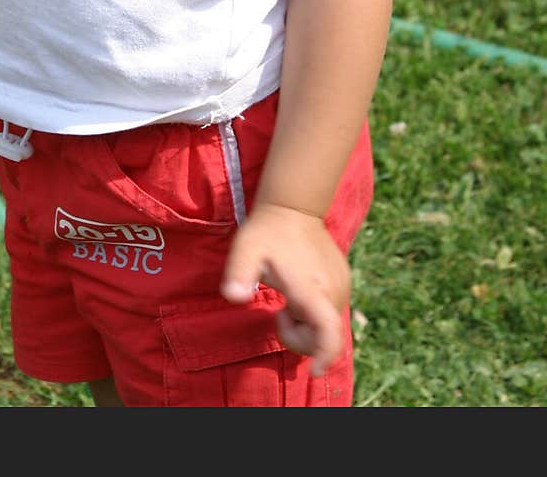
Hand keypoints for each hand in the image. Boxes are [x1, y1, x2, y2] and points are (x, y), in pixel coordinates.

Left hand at [220, 202, 349, 375]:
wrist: (294, 206)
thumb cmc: (267, 230)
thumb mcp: (246, 249)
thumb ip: (239, 272)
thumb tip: (232, 296)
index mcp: (311, 289)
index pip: (328, 332)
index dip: (325, 355)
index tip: (316, 371)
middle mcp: (333, 291)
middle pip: (323, 337)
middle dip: (299, 335)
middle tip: (278, 311)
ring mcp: (342, 286)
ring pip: (327, 325)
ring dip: (305, 322)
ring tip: (287, 295)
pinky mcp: (344, 281)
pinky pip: (330, 311)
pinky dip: (314, 312)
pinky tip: (298, 290)